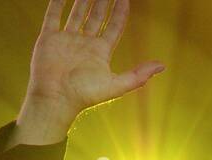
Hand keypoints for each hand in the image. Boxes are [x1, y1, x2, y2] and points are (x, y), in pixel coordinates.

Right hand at [14, 0, 163, 143]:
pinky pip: (54, 15)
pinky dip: (57, 2)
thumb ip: (138, 75)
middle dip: (103, 1)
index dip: (120, 11)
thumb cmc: (85, 95)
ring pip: (77, 13)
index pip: (113, 26)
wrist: (55, 99)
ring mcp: (67, 39)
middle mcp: (85, 43)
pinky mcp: (49, 38)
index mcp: (100, 52)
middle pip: (97, 16)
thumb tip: (162, 66)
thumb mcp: (116, 85)